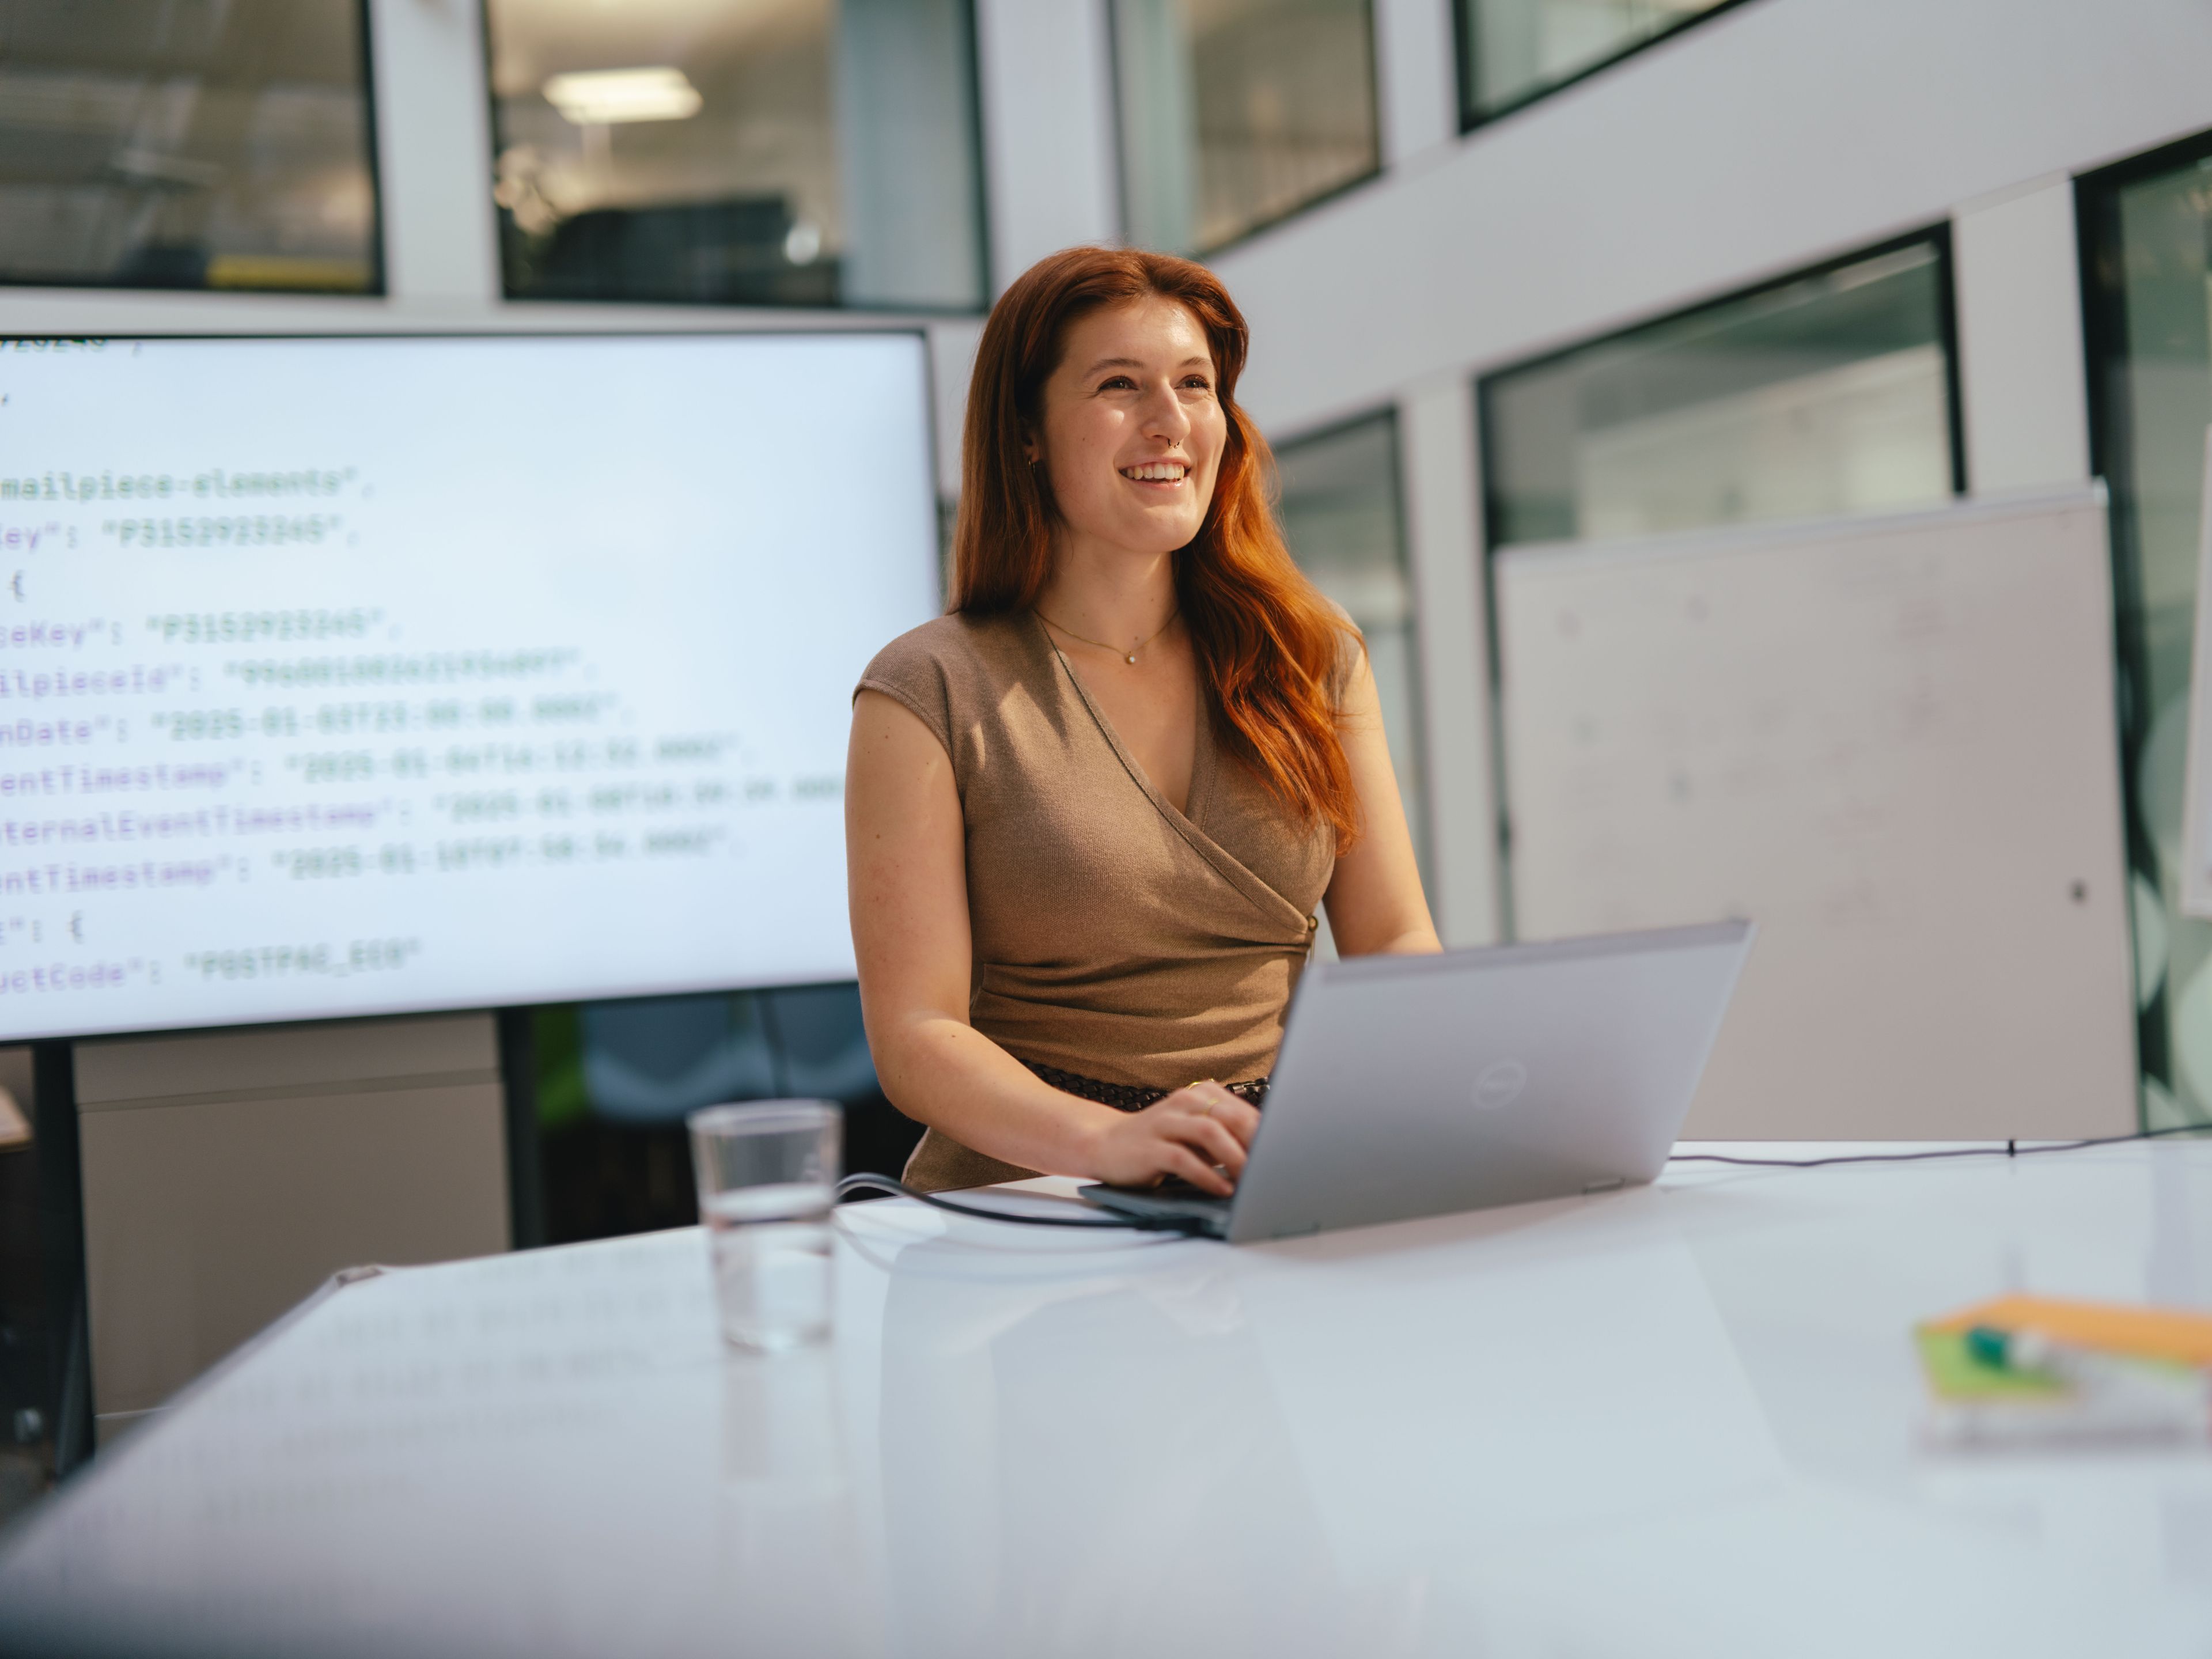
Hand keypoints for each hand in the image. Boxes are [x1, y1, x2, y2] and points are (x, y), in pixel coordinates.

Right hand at [1085, 1081, 1260, 1196]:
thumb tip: (1270, 1154)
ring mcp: (1165, 1123)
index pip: (1244, 1111)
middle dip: (1257, 1144)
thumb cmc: (1159, 1143)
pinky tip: (1221, 1190)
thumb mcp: (1196, 1136)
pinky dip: (1207, 1176)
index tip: (1285, 1157)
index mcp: (1201, 1096)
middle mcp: (1185, 1103)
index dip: (1268, 1134)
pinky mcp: (1150, 1147)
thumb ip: (1227, 1138)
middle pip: (1232, 1117)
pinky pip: (1183, 1159)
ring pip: (1210, 1132)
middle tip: (1274, 1169)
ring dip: (1235, 1158)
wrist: (1104, 1145)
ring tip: (1250, 1181)